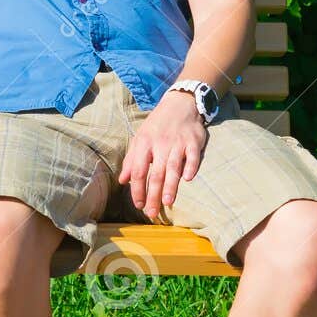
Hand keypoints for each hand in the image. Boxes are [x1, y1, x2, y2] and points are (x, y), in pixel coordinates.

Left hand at [117, 91, 207, 219]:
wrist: (180, 104)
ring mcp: (178, 143)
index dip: (137, 189)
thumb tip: (122, 181)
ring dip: (170, 185)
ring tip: (167, 202)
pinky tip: (188, 179)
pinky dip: (191, 167)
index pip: (138, 171)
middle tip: (151, 212)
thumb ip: (131, 161)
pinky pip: (193, 156)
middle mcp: (160, 144)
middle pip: (155, 173)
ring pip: (173, 167)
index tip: (138, 205)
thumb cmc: (157, 126)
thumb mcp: (139, 139)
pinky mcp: (194, 141)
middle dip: (152, 194)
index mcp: (144, 144)